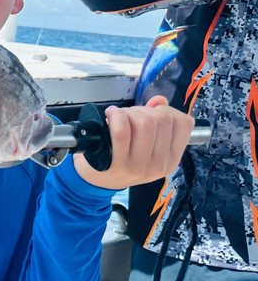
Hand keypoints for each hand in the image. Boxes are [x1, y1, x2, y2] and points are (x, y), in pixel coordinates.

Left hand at [74, 96, 193, 189]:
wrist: (96, 181)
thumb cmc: (121, 158)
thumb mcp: (146, 144)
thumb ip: (157, 120)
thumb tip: (160, 100)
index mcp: (171, 159)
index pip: (183, 123)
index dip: (167, 110)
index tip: (151, 113)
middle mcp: (159, 165)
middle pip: (162, 119)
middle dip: (144, 110)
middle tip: (130, 116)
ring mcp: (138, 167)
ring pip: (144, 123)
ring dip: (130, 112)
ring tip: (119, 117)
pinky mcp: (118, 166)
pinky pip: (122, 132)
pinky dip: (116, 117)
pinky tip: (110, 116)